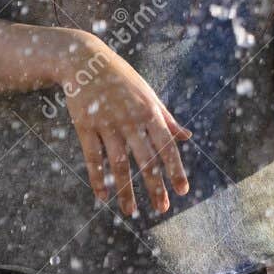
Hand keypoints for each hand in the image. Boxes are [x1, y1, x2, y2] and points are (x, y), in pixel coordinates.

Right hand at [62, 34, 190, 216]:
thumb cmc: (123, 79)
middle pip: (145, 160)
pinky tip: (102, 197)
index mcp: (150, 113)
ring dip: (125, 190)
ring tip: (130, 213)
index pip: (167, 147)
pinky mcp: (85, 126)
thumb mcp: (149, 95)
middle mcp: (131, 120)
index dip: (175, 170)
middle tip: (162, 209)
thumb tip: (188, 137)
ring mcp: (107, 124)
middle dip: (155, 186)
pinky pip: (93, 158)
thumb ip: (167, 119)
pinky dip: (97, 179)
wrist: (86, 60)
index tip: (182, 191)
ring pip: (118, 165)